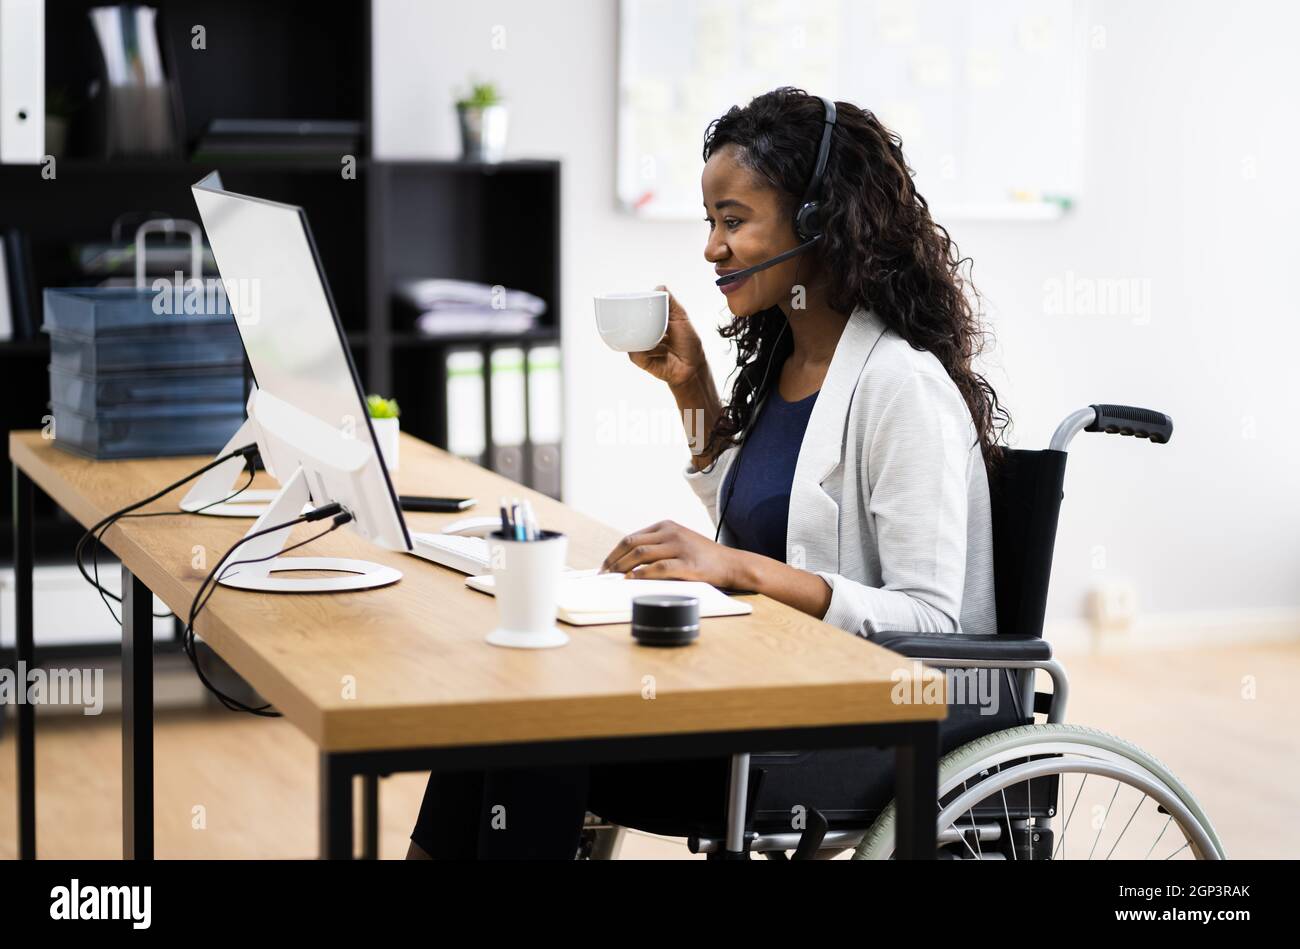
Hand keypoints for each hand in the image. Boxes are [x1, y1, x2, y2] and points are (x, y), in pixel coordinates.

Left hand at [600, 519, 746, 588]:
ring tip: (613, 579)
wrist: (732, 564)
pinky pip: (659, 567)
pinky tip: (632, 579)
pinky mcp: (688, 563)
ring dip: (623, 567)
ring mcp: (680, 547)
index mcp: (666, 526)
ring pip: (642, 554)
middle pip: (632, 543)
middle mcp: (671, 532)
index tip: (605, 566)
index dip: (614, 552)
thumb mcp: (679, 543)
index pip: (632, 537)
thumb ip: (657, 547)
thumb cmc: (703, 558)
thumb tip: (628, 564)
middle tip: (604, 575)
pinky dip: (643, 574)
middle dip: (614, 560)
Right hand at [628, 286, 708, 389]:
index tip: (630, 301)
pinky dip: (641, 351)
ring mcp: (641, 347)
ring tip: (658, 338)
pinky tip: (657, 351)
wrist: (692, 366)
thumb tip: (659, 287)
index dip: (633, 307)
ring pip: (629, 339)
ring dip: (638, 336)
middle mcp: (644, 334)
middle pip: (629, 325)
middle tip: (634, 316)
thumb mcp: (681, 317)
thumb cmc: (688, 343)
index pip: (637, 313)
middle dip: (629, 320)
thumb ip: (671, 302)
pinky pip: (634, 354)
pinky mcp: (640, 360)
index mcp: (652, 322)